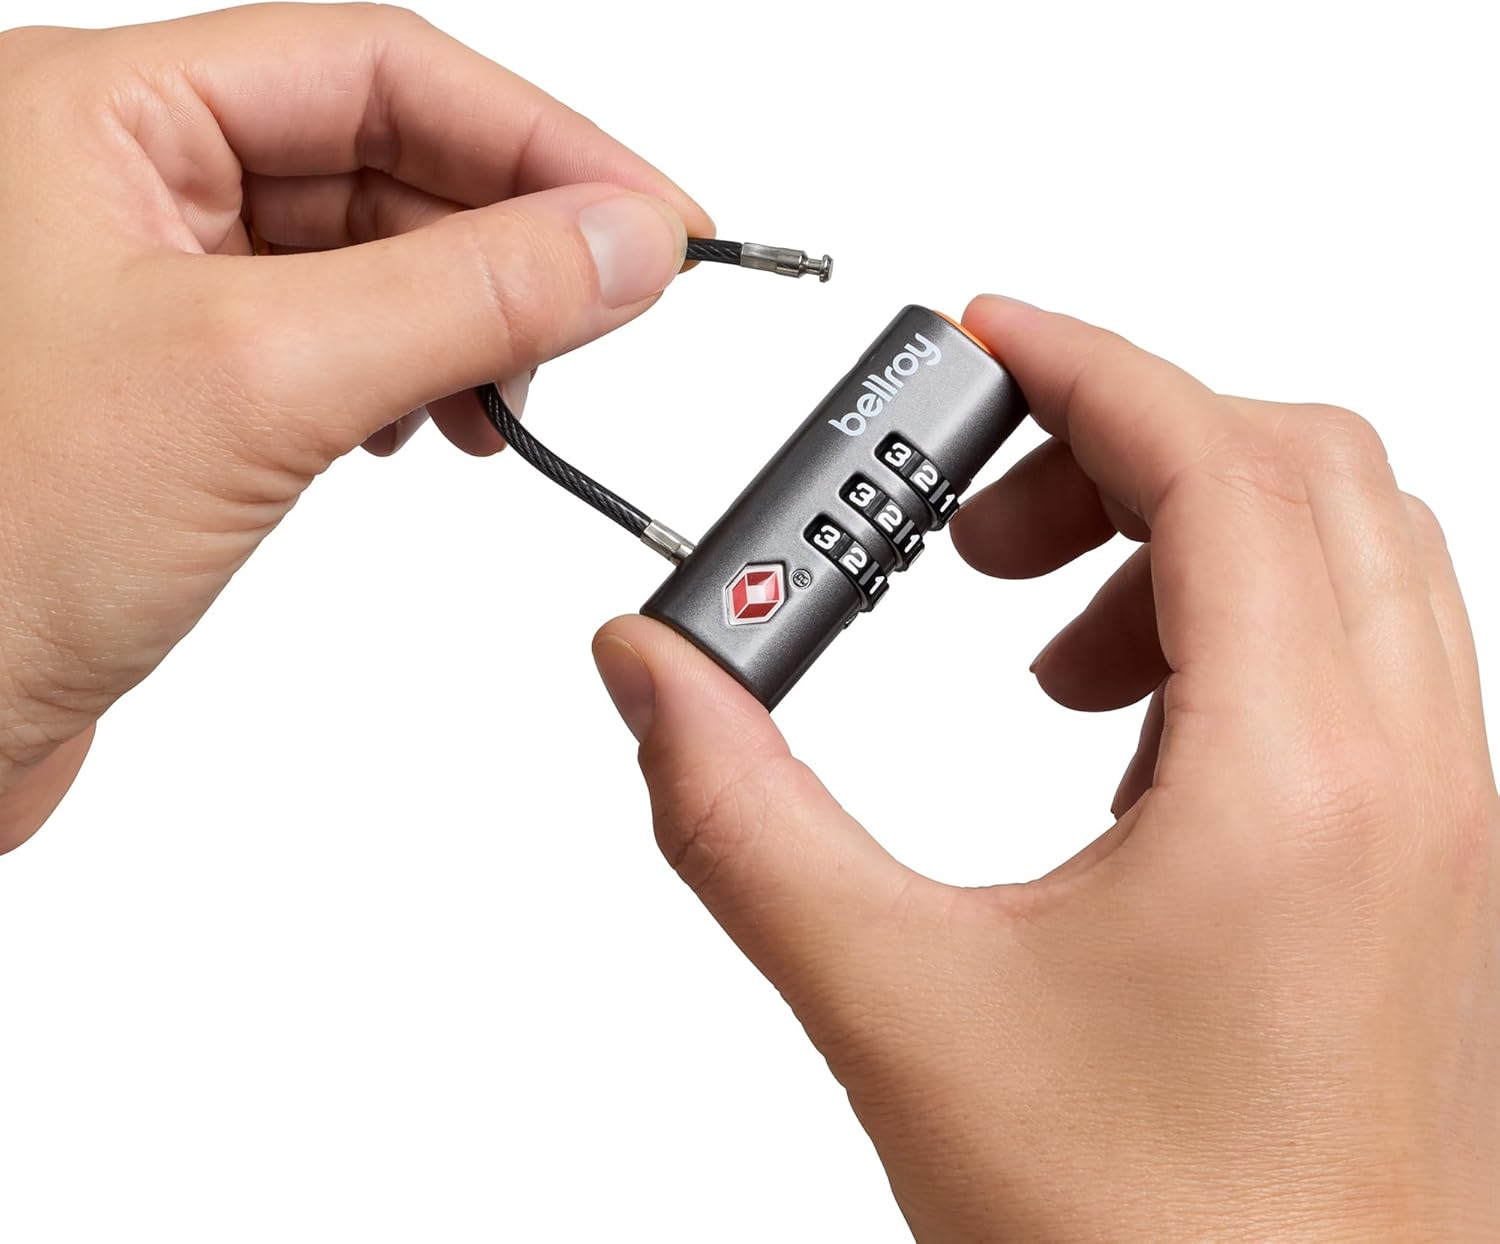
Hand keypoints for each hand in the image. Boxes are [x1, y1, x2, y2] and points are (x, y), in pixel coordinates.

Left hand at [0, 3, 709, 848]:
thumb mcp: (259, 385)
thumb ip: (462, 296)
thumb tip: (620, 241)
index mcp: (98, 115)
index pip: (378, 69)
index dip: (538, 139)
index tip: (654, 219)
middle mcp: (122, 183)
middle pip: (383, 155)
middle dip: (508, 237)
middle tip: (610, 309)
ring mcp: (153, 289)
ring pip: (369, 254)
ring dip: (468, 316)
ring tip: (509, 396)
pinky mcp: (184, 389)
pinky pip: (339, 339)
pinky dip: (413, 376)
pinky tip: (431, 426)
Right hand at [593, 296, 1498, 1239]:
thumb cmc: (1145, 1242)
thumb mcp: (892, 1004)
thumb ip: (741, 819)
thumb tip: (655, 678)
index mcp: (1298, 782)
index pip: (1217, 459)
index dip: (1088, 366)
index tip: (986, 343)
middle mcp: (1409, 774)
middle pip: (1298, 470)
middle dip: (1125, 441)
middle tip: (982, 515)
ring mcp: (1441, 816)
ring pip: (1345, 553)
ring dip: (1188, 531)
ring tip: (1046, 638)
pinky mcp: (1425, 858)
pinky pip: (1357, 652)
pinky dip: (1238, 620)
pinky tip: (1123, 728)